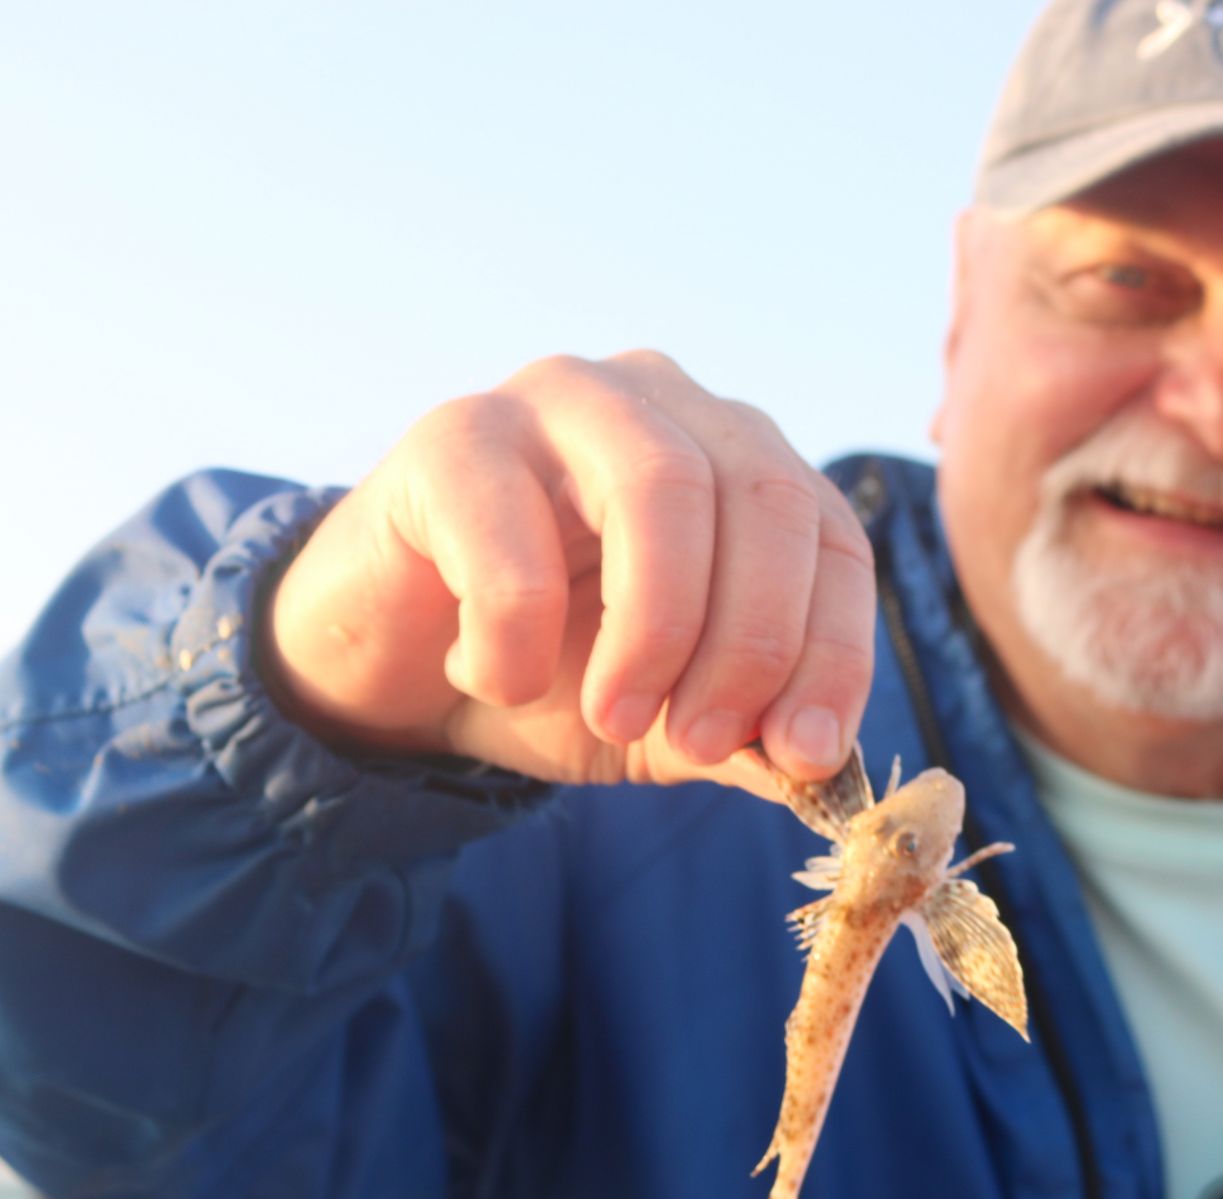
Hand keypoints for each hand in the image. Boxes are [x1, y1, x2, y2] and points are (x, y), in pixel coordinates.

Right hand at [263, 351, 875, 790]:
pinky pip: (514, 549)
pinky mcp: (451, 436)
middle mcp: (660, 402)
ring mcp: (556, 401)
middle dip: (751, 643)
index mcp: (734, 458)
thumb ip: (745, 735)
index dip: (835, 650)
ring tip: (616, 716)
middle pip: (765, 496)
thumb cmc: (542, 672)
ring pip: (660, 489)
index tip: (808, 758)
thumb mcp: (663, 722)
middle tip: (705, 742)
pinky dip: (515, 646)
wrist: (387, 671)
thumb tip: (824, 773)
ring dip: (656, 631)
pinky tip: (486, 676)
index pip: (829, 533)